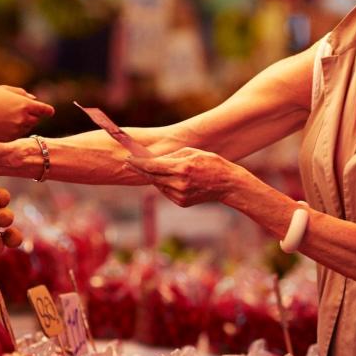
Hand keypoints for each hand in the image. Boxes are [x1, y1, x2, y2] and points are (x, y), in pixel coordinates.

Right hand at [0, 86, 54, 140]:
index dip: (47, 110)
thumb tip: (33, 99)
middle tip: (17, 110)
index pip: (46, 110)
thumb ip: (21, 93)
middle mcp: (24, 119)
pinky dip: (15, 130)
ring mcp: (17, 130)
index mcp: (25, 105)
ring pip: (28, 127)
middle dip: (32, 114)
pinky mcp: (10, 139)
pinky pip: (18, 134)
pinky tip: (2, 124)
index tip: (48, 111)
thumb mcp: (3, 90)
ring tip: (6, 116)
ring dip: (23, 122)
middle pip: (37, 119)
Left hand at [124, 148, 239, 207]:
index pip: (153, 166)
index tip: (128, 159)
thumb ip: (172, 156)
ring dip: (153, 176)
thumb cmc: (211, 163)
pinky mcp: (181, 203)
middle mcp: (179, 183)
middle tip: (128, 163)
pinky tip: (171, 179)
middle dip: (139, 169)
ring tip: (154, 168)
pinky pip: (166, 191)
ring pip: (158, 184)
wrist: (227, 184)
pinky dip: (165, 184)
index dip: (138, 163)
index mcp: (182, 168)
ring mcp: (180, 195)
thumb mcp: (192, 152)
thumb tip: (154, 160)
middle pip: (151, 176)